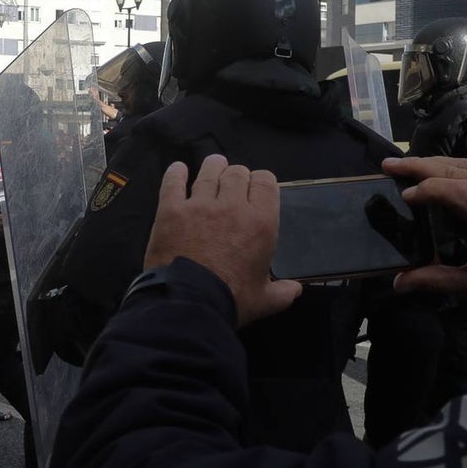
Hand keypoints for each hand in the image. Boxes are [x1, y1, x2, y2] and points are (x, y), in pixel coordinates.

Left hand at [144, 155, 301, 326]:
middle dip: (237, 174)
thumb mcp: (263, 300)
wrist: (188, 303)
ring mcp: (199, 205)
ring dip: (213, 166)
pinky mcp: (171, 210)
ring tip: (214, 164)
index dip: (261, 180)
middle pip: (237, 174)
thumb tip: (295, 290)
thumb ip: (282, 292)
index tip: (256, 186)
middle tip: (233, 181)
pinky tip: (178, 168)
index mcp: (260, 223)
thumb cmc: (230, 299)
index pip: (266, 183)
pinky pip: (174, 183)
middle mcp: (232, 206)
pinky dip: (176, 173)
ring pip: (208, 173)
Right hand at [384, 157, 466, 306]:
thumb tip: (399, 282)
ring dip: (433, 161)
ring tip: (405, 164)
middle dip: (420, 165)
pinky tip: (434, 170)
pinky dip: (450, 166)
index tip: (404, 196)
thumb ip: (437, 281)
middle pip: (457, 169)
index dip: (429, 188)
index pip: (458, 190)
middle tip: (388, 166)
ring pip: (466, 164)